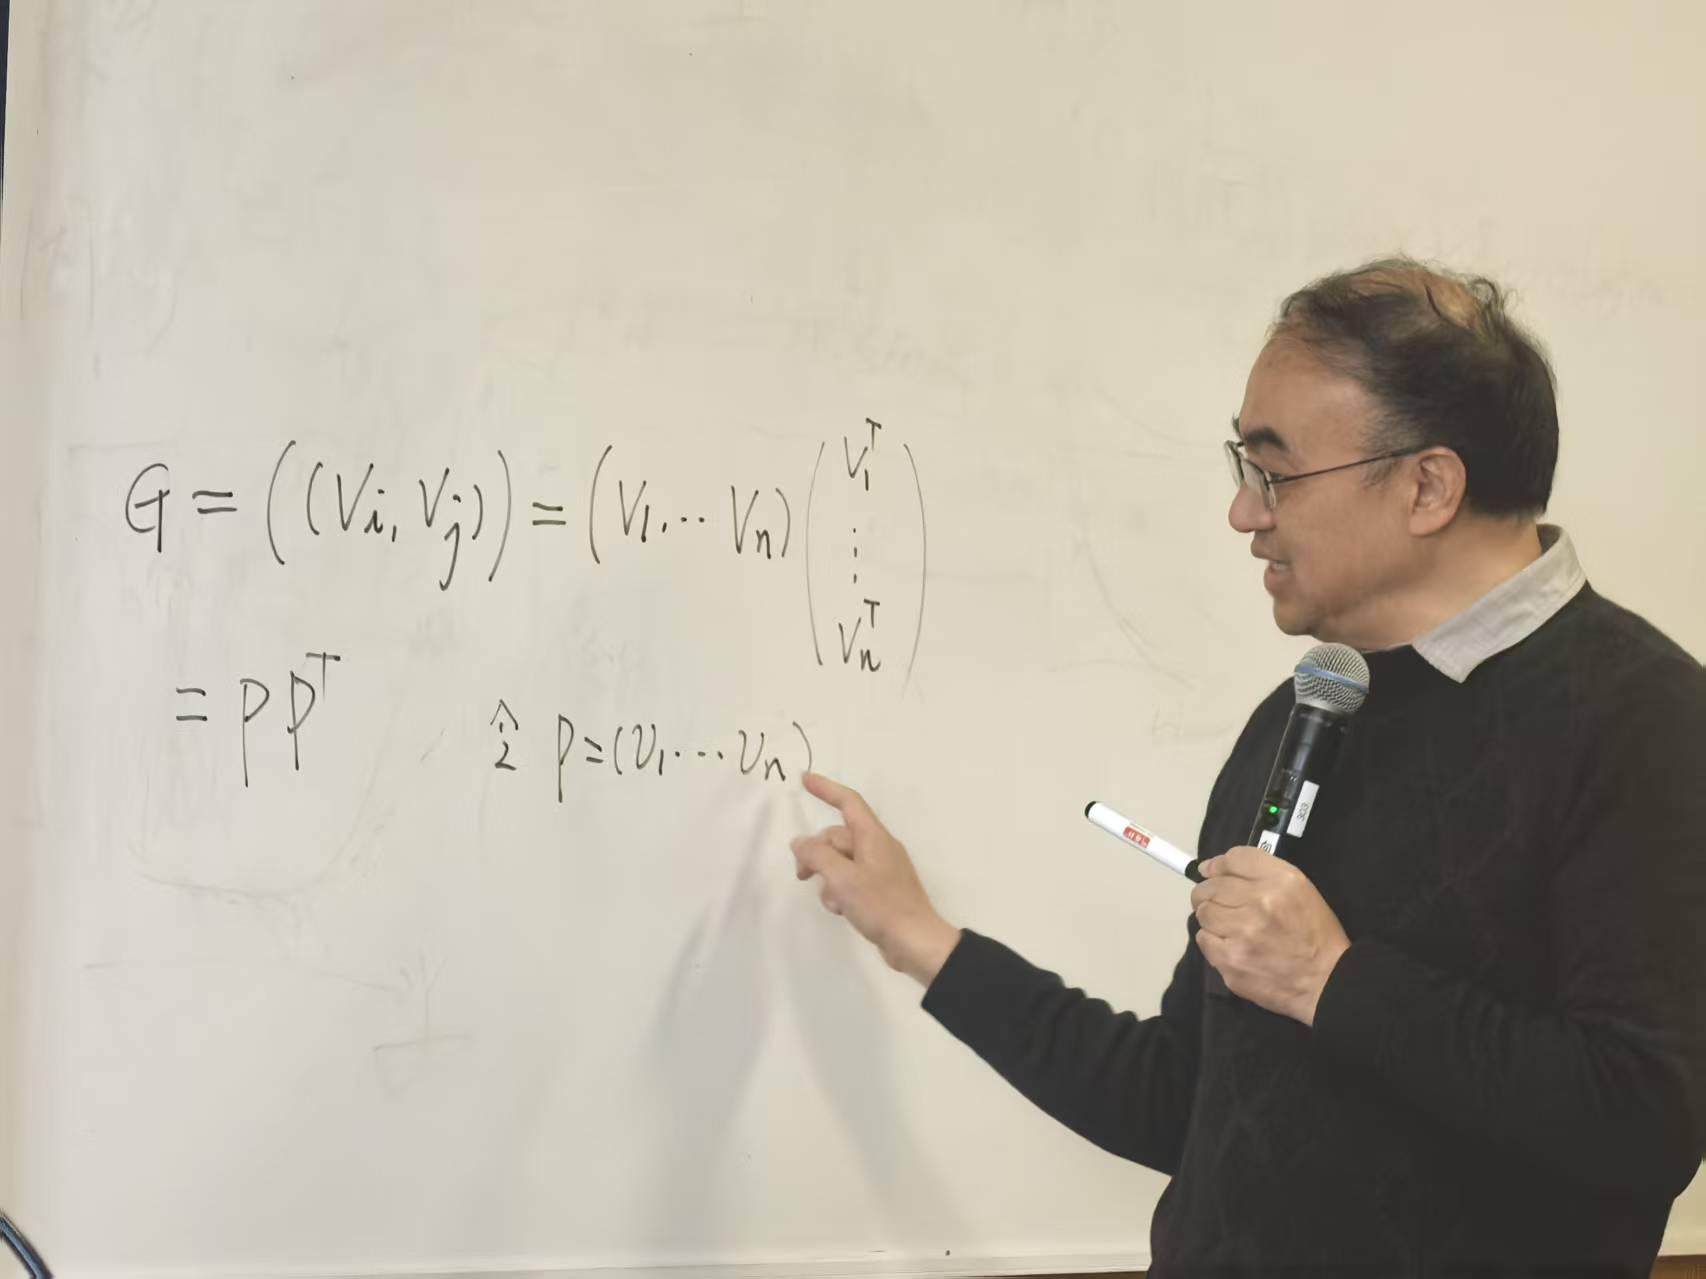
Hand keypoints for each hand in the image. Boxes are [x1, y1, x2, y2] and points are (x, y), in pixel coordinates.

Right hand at [790, 772, 960, 985]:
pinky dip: (840, 891)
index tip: (805, 779)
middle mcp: (878, 847)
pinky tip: (842, 910)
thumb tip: (800, 842)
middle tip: (802, 875)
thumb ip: (817, 856)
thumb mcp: (843, 878)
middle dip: (817, 853)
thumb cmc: (881, 905)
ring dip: (829, 878)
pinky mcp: (880, 891)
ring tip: (833, 901)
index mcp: (874, 837)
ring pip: (841, 862)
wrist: (915, 942)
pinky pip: (851, 880)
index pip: (849, 802)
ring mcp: (880, 870)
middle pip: (838, 837)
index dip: (826, 789)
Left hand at [1191, 846, 1350, 1025]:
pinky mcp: (1230, 962)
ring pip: (1203, 913)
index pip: (1233, 859)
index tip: (1215, 874)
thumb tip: (1208, 868)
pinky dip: (1213, 940)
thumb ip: (1255, 869)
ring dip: (1212, 917)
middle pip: (1210, 887)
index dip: (1219, 866)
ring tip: (1232, 926)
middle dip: (1211, 893)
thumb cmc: (1313, 931)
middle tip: (1224, 904)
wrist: (1326, 981)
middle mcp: (1259, 904)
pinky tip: (1233, 945)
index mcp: (1281, 883)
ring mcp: (1241, 936)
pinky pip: (1203, 940)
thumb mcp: (1298, 888)